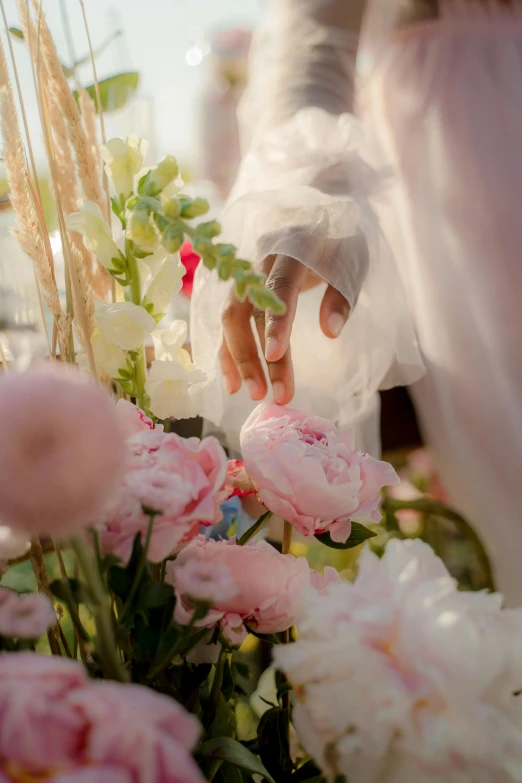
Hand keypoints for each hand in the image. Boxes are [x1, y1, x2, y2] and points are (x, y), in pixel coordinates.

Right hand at [220, 254, 349, 404]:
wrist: (324, 216)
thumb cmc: (342, 242)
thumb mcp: (354, 262)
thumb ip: (342, 296)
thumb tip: (330, 333)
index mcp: (292, 248)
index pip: (279, 286)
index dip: (275, 322)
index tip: (274, 356)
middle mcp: (260, 260)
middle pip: (243, 309)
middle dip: (250, 355)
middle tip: (264, 394)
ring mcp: (247, 274)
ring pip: (231, 319)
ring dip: (239, 359)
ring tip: (253, 394)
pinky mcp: (243, 288)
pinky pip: (230, 323)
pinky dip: (230, 352)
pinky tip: (234, 382)